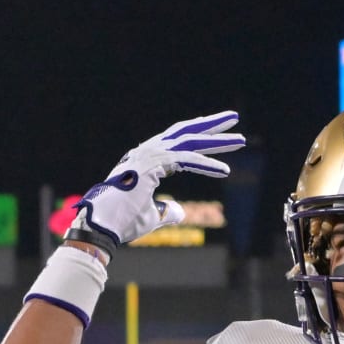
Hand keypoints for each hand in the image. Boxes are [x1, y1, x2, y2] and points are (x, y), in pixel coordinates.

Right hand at [71, 112, 244, 247]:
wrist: (103, 224)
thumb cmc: (123, 221)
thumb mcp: (153, 216)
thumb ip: (168, 211)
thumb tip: (180, 212)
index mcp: (146, 160)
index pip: (179, 144)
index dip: (200, 139)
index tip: (220, 137)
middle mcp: (149, 151)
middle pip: (186, 133)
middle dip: (212, 126)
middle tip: (234, 119)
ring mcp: (150, 155)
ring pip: (190, 142)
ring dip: (217, 141)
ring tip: (240, 139)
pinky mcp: (154, 165)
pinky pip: (187, 161)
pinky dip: (207, 165)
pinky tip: (226, 170)